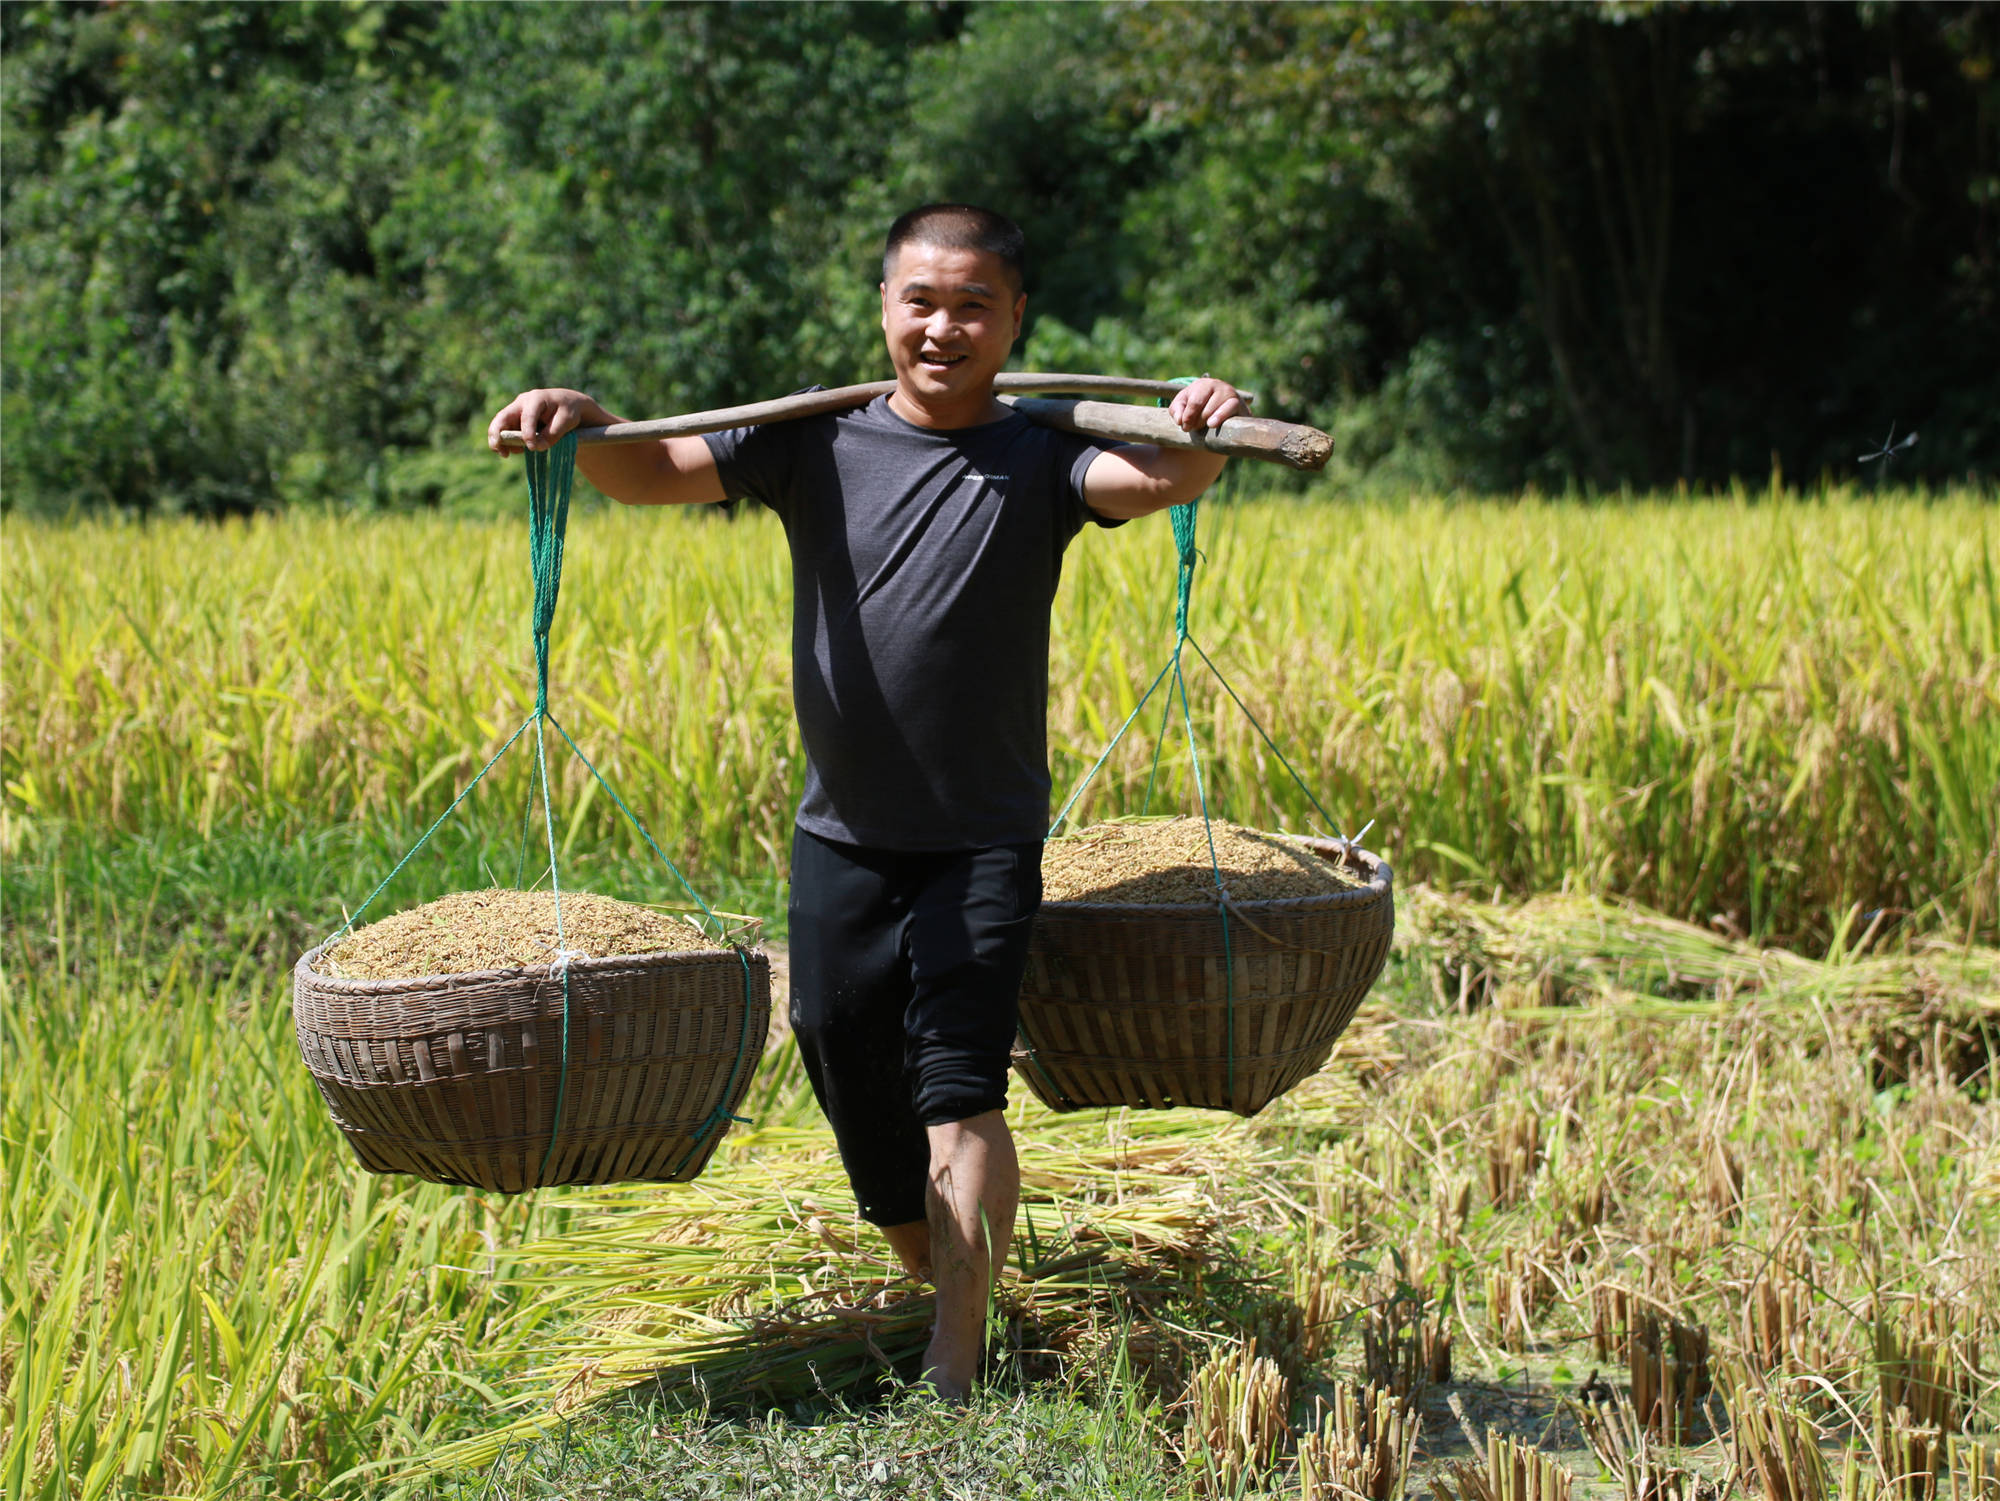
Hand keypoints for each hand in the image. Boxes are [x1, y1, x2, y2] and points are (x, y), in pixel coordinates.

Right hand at [486, 388, 613, 454]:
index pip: (527, 416)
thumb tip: (537, 447)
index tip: (532, 448)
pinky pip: (507, 432)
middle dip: (497, 434)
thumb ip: (553, 433)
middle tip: (499, 451)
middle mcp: (522, 403)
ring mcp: (516, 411)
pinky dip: (509, 443)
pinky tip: (518, 450)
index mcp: (536, 398)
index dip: (527, 433)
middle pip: (502, 417)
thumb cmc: (568, 410)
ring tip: (509, 454)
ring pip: (501, 426)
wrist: (567, 404)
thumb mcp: (567, 420)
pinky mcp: (516, 421)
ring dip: (502, 441)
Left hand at [1165, 377, 1248, 432]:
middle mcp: (1217, 385)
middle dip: (1197, 422)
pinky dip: (1220, 418)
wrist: (1225, 414)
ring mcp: (1229, 393)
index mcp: (1202, 384)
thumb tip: (1180, 420)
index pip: (1194, 402)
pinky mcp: (1239, 404)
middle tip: (1196, 427)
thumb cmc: (1200, 410)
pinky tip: (1213, 424)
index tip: (1185, 427)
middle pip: (1203, 408)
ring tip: (1206, 426)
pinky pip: (1230, 409)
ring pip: (1214, 411)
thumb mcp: (1184, 407)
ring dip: (1207, 423)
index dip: (1188, 417)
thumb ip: (1176, 410)